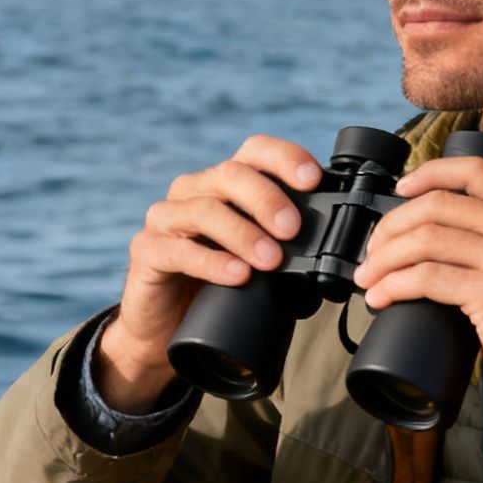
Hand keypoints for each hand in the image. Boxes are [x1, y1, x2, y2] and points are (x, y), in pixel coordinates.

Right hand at [97, 135, 322, 412]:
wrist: (166, 329)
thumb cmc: (219, 289)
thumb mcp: (258, 262)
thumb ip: (287, 248)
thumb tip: (336, 252)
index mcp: (224, 184)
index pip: (254, 152)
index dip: (284, 158)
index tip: (312, 179)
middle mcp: (193, 192)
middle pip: (231, 175)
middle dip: (267, 199)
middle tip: (294, 230)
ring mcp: (165, 219)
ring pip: (205, 210)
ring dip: (244, 233)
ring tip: (271, 260)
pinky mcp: (146, 252)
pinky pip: (177, 251)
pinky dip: (212, 262)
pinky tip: (236, 275)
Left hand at [351, 156, 482, 444]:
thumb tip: (451, 245)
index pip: (476, 171)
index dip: (429, 174)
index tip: (400, 189)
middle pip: (439, 204)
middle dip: (393, 226)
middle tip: (374, 251)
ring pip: (426, 238)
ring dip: (384, 259)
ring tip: (369, 278)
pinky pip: (427, 277)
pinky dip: (394, 286)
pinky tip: (381, 297)